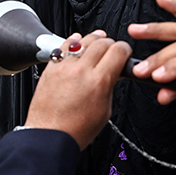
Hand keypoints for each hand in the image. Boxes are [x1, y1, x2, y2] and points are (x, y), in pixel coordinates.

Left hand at [24, 31, 130, 148]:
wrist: (50, 135)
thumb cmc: (76, 129)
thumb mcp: (105, 110)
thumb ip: (110, 86)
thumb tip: (114, 72)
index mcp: (99, 81)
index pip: (118, 51)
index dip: (125, 50)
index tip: (124, 53)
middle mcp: (80, 70)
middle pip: (102, 42)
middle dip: (111, 44)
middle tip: (113, 50)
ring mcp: (64, 67)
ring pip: (83, 40)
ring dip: (94, 39)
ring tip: (98, 41)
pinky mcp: (50, 68)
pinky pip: (63, 46)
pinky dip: (73, 41)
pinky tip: (78, 41)